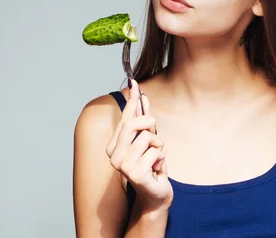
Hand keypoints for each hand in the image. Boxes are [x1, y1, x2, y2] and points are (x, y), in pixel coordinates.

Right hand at [106, 79, 172, 211]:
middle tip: (155, 138)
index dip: (132, 99)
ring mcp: (122, 165)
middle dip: (150, 124)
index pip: (125, 117)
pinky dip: (161, 159)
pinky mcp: (135, 173)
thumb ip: (143, 119)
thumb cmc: (151, 166)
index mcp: (114, 145)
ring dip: (158, 147)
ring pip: (148, 137)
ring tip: (154, 159)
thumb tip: (141, 95)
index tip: (134, 81)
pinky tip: (155, 170)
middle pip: (133, 123)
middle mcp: (114, 154)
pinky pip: (156, 152)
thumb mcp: (148, 139)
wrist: (155, 194)